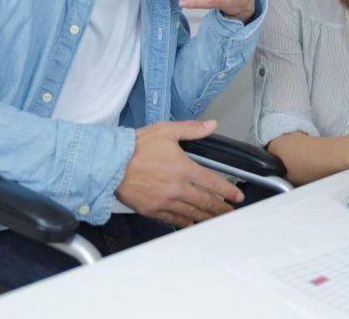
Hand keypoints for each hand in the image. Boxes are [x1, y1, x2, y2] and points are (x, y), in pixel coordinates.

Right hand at [115, 119, 243, 226]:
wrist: (111, 163)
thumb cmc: (136, 146)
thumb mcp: (166, 130)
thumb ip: (191, 129)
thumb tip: (211, 125)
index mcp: (184, 169)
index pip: (213, 182)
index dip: (228, 190)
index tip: (237, 196)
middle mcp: (177, 188)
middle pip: (205, 202)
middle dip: (221, 208)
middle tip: (230, 213)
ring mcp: (165, 202)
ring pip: (192, 213)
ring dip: (206, 218)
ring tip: (216, 221)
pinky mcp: (153, 210)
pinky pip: (174, 220)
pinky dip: (185, 223)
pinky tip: (192, 224)